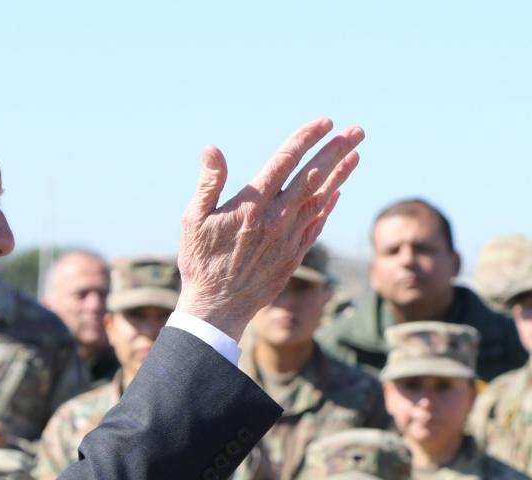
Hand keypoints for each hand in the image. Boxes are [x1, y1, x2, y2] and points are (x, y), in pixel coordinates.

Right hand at [176, 118, 362, 339]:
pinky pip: (318, 224)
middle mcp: (276, 218)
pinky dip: (329, 204)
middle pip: (313, 176)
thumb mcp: (192, 219)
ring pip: (321, 198)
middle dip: (335, 150)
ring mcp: (289, 237)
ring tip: (357, 153)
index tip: (323, 122)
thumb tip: (212, 148)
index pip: (284, 162)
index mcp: (252, 205)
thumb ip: (208, 183)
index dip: (305, 139)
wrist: (217, 307)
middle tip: (357, 130)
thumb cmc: (200, 261)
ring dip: (341, 174)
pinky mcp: (294, 255)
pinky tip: (338, 190)